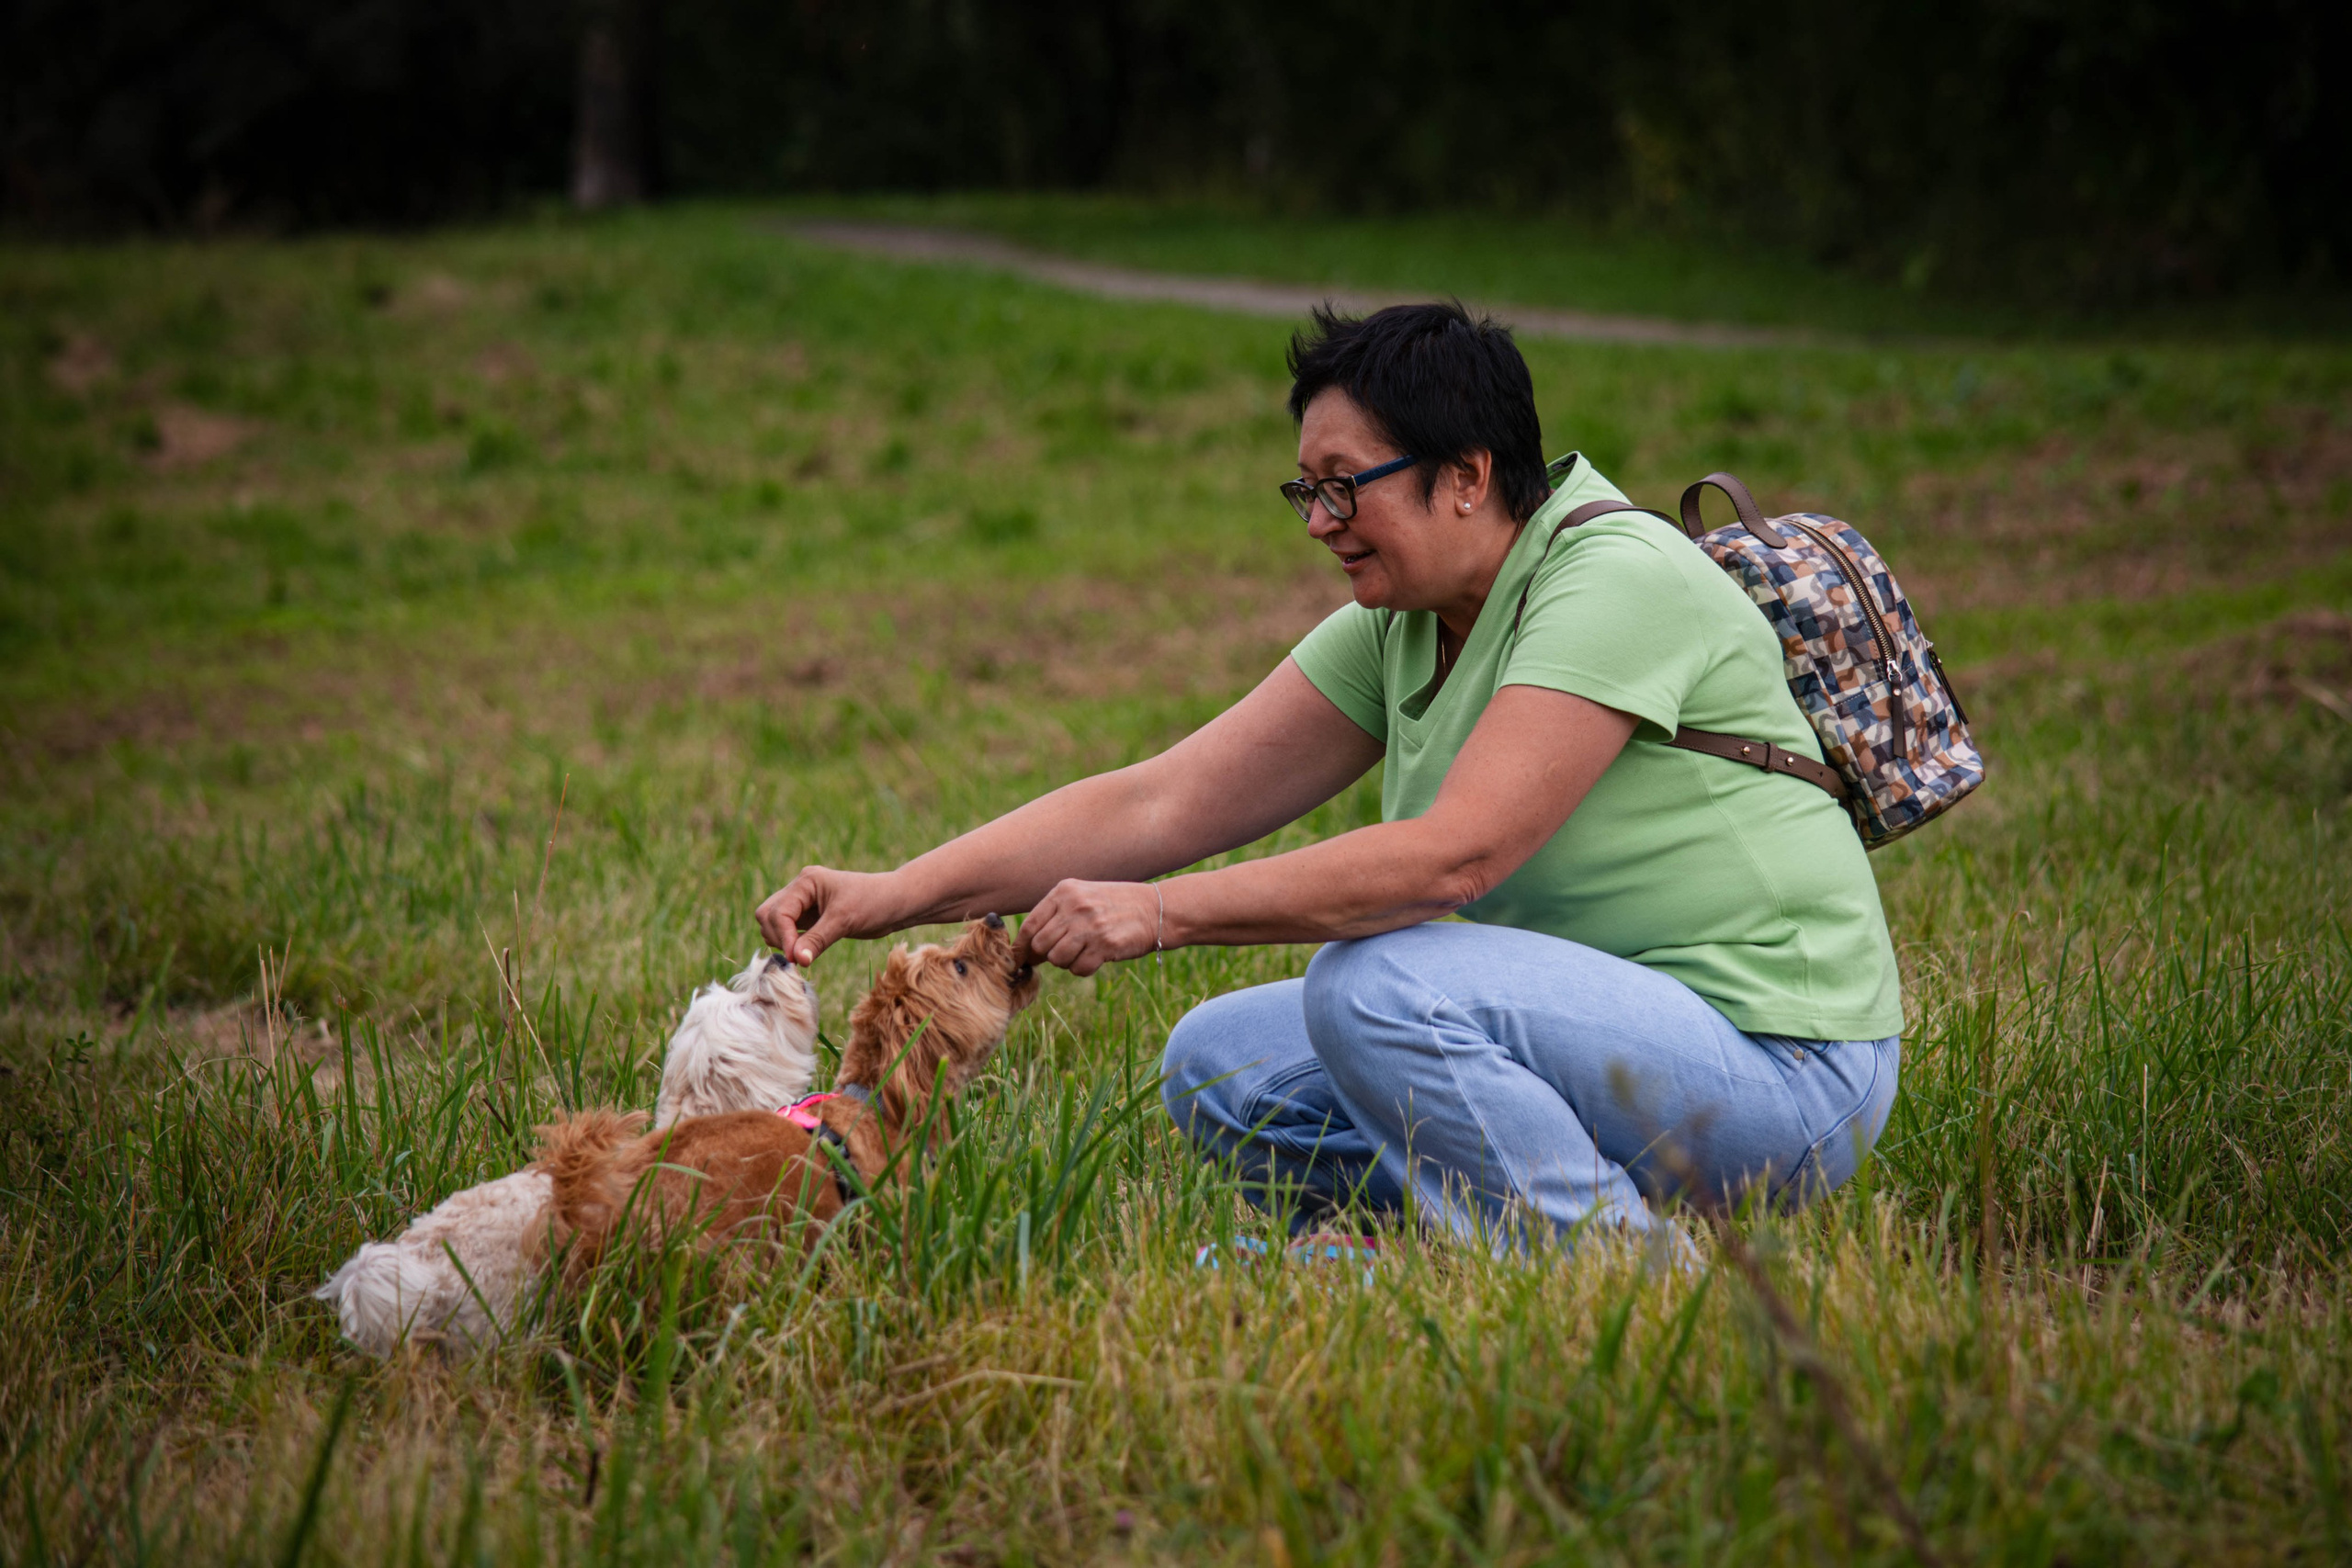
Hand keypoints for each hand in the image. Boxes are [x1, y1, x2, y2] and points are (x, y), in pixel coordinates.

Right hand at [755, 867, 906, 965]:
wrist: (896, 903)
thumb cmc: (874, 903)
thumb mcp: (844, 921)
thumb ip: (817, 940)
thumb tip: (796, 961)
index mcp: (806, 882)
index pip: (779, 911)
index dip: (784, 936)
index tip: (796, 958)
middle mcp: (801, 889)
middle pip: (768, 915)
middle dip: (778, 937)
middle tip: (797, 956)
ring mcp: (804, 903)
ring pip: (774, 923)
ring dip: (783, 941)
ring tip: (803, 955)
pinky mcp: (811, 917)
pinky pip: (790, 931)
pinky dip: (792, 943)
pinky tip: (807, 953)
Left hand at [1014, 878, 1162, 976]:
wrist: (1154, 909)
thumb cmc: (1114, 905)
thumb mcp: (1082, 897)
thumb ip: (1055, 915)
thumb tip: (1026, 950)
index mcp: (1064, 891)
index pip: (1030, 924)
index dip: (1022, 947)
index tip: (1022, 959)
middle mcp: (1074, 906)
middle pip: (1041, 945)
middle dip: (1048, 955)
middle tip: (1064, 953)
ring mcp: (1089, 926)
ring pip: (1057, 959)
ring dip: (1066, 962)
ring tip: (1083, 952)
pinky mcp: (1104, 945)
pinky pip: (1078, 969)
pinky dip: (1083, 968)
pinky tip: (1096, 957)